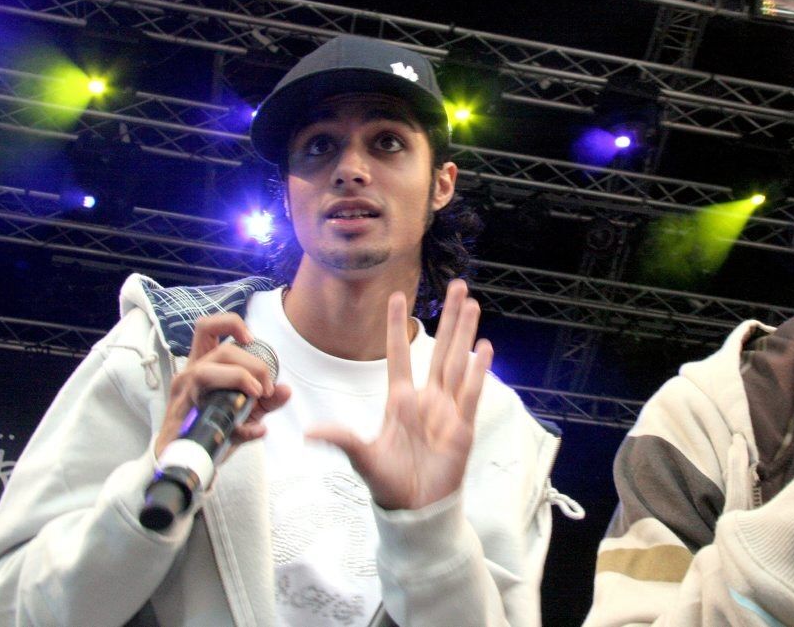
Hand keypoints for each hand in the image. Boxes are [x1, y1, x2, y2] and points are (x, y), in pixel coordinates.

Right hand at [154, 312, 291, 459]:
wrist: (189, 462)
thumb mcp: (248, 411)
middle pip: (222, 351)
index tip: (250, 338)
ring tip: (257, 397)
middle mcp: (190, 374)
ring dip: (239, 378)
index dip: (230, 323)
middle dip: (253, 365)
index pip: (207, 329)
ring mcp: (182, 394)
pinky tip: (252, 431)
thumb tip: (285, 390)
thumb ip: (268, 400)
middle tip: (266, 389)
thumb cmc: (214, 428)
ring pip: (206, 370)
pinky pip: (205, 411)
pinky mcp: (179, 417)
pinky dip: (239, 424)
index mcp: (204, 365)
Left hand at [306, 279, 492, 510]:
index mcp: (399, 399)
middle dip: (449, 316)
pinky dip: (478, 370)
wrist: (414, 509)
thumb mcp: (361, 456)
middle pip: (439, 347)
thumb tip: (308, 431)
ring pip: (457, 362)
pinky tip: (485, 347)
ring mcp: (446, 409)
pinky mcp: (463, 425)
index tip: (397, 295)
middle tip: (457, 284)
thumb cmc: (388, 483)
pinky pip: (471, 392)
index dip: (396, 325)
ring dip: (465, 332)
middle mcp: (426, 398)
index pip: (399, 353)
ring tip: (472, 304)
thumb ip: (341, 438)